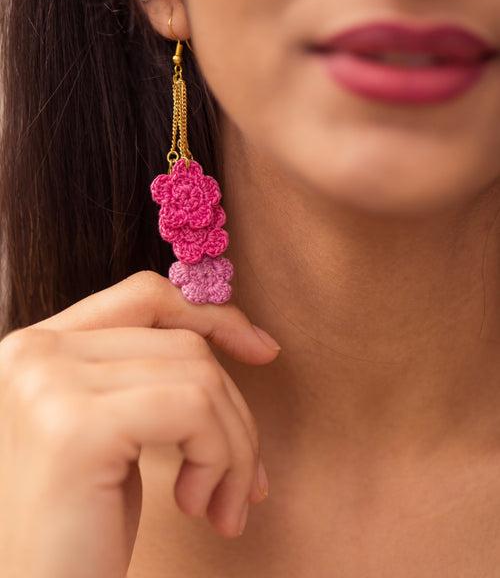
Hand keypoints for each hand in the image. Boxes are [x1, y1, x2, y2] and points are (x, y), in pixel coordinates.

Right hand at [0, 270, 280, 577]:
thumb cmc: (82, 527)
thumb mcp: (117, 433)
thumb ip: (150, 376)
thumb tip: (250, 341)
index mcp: (39, 347)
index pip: (145, 295)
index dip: (212, 316)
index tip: (262, 351)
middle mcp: (34, 352)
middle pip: (184, 344)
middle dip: (234, 412)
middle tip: (246, 480)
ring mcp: (49, 382)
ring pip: (200, 376)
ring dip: (232, 446)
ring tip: (220, 503)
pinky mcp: (77, 426)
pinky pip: (194, 409)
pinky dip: (220, 459)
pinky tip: (196, 507)